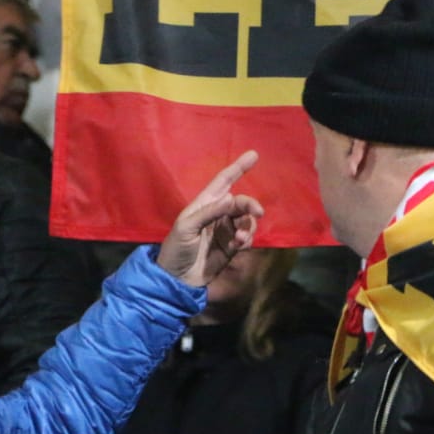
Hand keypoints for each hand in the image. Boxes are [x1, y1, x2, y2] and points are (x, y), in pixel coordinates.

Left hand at [156, 151, 262, 287]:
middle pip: (240, 203)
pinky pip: (247, 237)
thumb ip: (210, 212)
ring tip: (240, 239)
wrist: (178, 279)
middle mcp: (218, 214)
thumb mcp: (187, 227)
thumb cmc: (176, 248)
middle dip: (250, 205)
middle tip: (258, 213)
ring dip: (248, 227)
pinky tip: (239, 246)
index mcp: (204, 204)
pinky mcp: (232, 246)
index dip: (238, 168)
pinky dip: (247, 240)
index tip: (254, 155)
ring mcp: (226, 230)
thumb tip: (231, 198)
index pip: (223, 181)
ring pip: (247, 220)